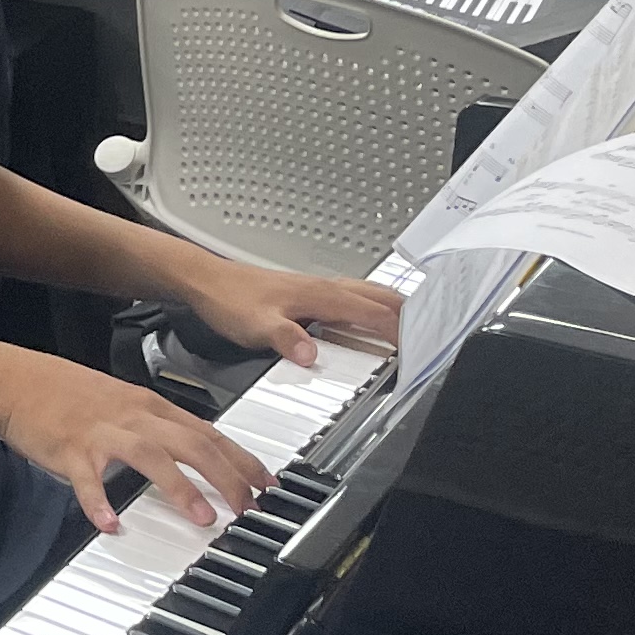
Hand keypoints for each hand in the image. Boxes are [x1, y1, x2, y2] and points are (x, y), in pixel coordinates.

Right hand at [0, 353, 269, 537]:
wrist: (14, 379)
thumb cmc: (65, 392)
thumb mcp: (122, 401)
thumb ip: (156, 425)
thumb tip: (192, 448)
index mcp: (148, 406)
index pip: (208, 432)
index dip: (242, 459)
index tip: (267, 484)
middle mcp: (132, 417)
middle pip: (192, 443)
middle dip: (227, 477)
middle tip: (249, 507)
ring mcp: (101, 433)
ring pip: (150, 457)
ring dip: (180, 488)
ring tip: (202, 518)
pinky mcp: (69, 450)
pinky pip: (87, 480)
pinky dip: (100, 502)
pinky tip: (110, 524)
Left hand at [173, 253, 401, 370]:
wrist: (204, 280)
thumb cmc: (228, 298)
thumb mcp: (257, 325)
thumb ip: (287, 339)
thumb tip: (312, 355)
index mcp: (320, 295)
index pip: (371, 312)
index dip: (398, 329)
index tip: (419, 345)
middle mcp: (322, 288)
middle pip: (376, 296)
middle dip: (405, 312)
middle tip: (429, 330)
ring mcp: (314, 288)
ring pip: (364, 294)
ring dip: (388, 306)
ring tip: (408, 320)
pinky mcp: (304, 293)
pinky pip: (348, 298)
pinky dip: (366, 306)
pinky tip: (361, 317)